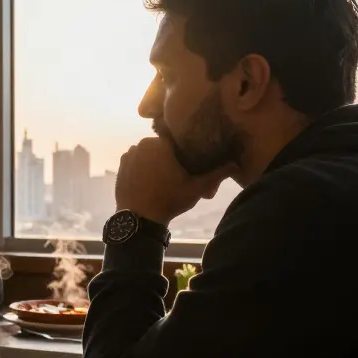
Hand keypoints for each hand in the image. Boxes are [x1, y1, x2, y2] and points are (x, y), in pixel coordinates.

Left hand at [115, 138, 232, 224]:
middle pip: (163, 145)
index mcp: (161, 144)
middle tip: (179, 171)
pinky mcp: (121, 165)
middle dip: (170, 155)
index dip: (185, 148)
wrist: (138, 218)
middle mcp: (143, 143)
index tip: (190, 159)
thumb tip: (236, 164)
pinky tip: (151, 179)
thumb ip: (217, 173)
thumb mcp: (197, 188)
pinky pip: (137, 160)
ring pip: (149, 152)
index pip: (177, 138)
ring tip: (165, 176)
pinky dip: (143, 167)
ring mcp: (129, 154)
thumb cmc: (169, 201)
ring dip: (156, 160)